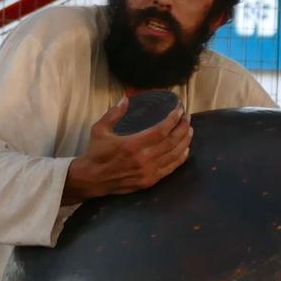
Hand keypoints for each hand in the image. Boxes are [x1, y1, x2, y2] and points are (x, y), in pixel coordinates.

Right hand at [65, 96, 191, 201]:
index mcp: (131, 145)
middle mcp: (143, 159)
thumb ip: (114, 113)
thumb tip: (126, 98)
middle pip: (172, 142)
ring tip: (189, 130)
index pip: (161, 131)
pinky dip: (180, 158)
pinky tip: (185, 150)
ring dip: (185, 142)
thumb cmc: (95, 153)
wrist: (91, 179)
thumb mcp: (100, 129)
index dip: (173, 120)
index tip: (179, 111)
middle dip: (183, 128)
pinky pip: (170, 169)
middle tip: (187, 117)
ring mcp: (147, 172)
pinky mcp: (149, 182)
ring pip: (174, 155)